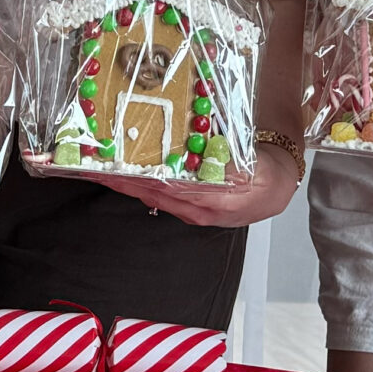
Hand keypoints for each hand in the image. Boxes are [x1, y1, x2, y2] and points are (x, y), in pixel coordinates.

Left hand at [84, 156, 299, 228]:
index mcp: (208, 199)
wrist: (278, 190)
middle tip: (94, 168)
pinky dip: (147, 187)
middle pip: (151, 194)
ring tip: (106, 170)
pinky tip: (134, 176)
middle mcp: (196, 209)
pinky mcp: (195, 210)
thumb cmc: (263, 174)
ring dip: (130, 184)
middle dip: (122, 182)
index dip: (133, 179)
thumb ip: (221, 166)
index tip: (108, 170)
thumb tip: (196, 159)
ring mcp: (194, 212)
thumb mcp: (247, 166)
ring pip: (155, 197)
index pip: (161, 188)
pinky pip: (165, 199)